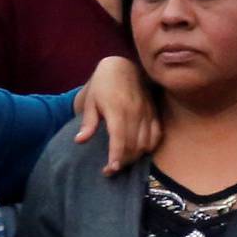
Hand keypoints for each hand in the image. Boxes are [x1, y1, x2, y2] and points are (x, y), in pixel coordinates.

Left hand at [73, 54, 161, 174]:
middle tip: (111, 169)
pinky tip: (139, 151)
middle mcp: (134, 112)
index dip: (116, 156)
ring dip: (135, 157)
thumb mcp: (90, 101)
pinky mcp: (154, 112)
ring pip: (145, 143)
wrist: (122, 66)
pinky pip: (156, 135)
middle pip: (133, 145)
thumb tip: (79, 140)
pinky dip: (149, 147)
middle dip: (123, 161)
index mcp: (117, 109)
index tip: (111, 169)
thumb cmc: (102, 85)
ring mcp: (147, 112)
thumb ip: (88, 123)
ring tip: (122, 161)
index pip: (119, 138)